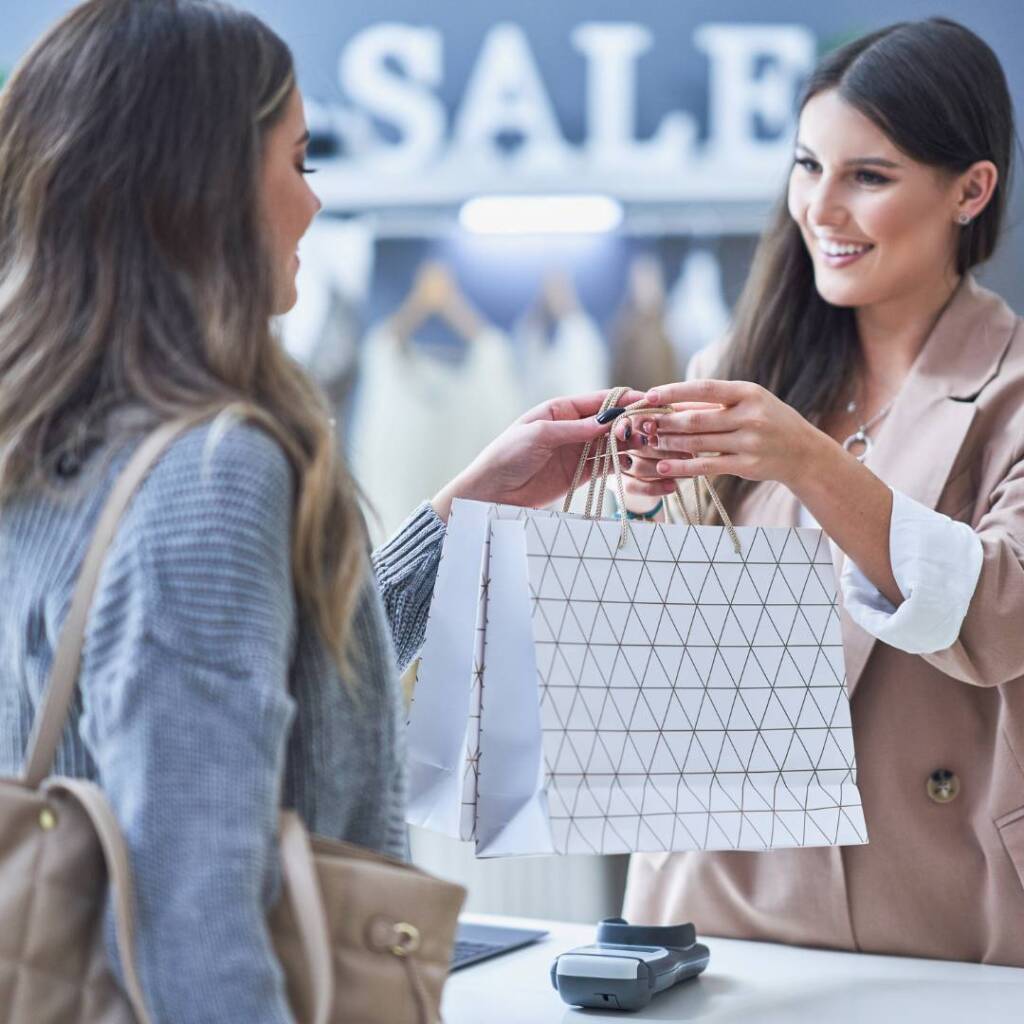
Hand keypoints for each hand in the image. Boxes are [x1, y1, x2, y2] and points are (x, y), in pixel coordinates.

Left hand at [431, 388, 646, 520]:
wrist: (491, 492)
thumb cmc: (506, 456)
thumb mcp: (538, 435)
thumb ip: (574, 429)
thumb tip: (608, 421)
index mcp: (561, 409)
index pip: (600, 401)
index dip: (626, 400)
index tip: (649, 401)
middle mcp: (573, 428)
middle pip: (612, 422)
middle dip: (634, 424)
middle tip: (655, 429)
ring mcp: (578, 451)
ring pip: (614, 445)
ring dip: (633, 445)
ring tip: (654, 447)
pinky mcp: (580, 474)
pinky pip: (608, 467)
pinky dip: (625, 466)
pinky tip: (641, 466)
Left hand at [620, 381, 829, 494]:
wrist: (803, 452)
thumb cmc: (768, 422)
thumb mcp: (747, 404)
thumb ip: (713, 404)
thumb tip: (670, 403)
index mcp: (748, 393)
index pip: (705, 388)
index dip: (674, 391)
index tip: (650, 395)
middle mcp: (751, 415)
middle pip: (697, 419)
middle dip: (665, 422)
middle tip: (642, 424)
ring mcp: (750, 442)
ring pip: (698, 442)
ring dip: (669, 443)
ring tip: (648, 442)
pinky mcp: (747, 465)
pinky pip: (707, 466)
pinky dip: (682, 467)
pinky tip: (663, 467)